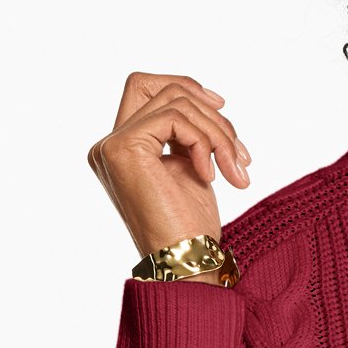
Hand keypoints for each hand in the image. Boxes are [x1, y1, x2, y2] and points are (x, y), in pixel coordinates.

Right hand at [88, 72, 253, 257]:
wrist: (186, 262)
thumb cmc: (190, 227)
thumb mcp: (191, 167)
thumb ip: (187, 134)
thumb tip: (208, 98)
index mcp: (121, 148)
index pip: (144, 88)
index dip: (185, 86)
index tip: (222, 106)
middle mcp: (108, 145)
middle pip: (162, 89)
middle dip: (210, 114)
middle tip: (239, 153)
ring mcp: (111, 146)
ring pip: (176, 102)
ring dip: (218, 133)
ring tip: (236, 169)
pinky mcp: (122, 148)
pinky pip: (176, 119)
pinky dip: (205, 142)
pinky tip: (211, 176)